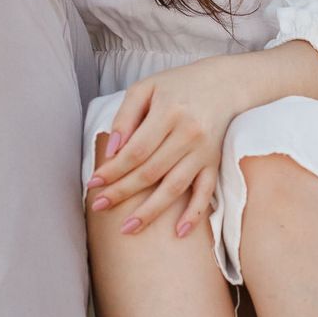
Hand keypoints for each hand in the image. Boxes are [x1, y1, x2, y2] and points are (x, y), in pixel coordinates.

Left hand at [86, 57, 244, 240]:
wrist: (224, 83)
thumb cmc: (177, 85)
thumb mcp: (146, 88)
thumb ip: (126, 116)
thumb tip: (112, 152)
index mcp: (169, 112)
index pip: (136, 150)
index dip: (114, 170)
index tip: (94, 183)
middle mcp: (188, 134)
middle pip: (151, 172)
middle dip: (122, 192)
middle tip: (99, 207)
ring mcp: (204, 151)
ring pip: (174, 188)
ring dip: (150, 212)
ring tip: (128, 228)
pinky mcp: (215, 163)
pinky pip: (206, 193)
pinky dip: (194, 214)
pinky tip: (178, 233)